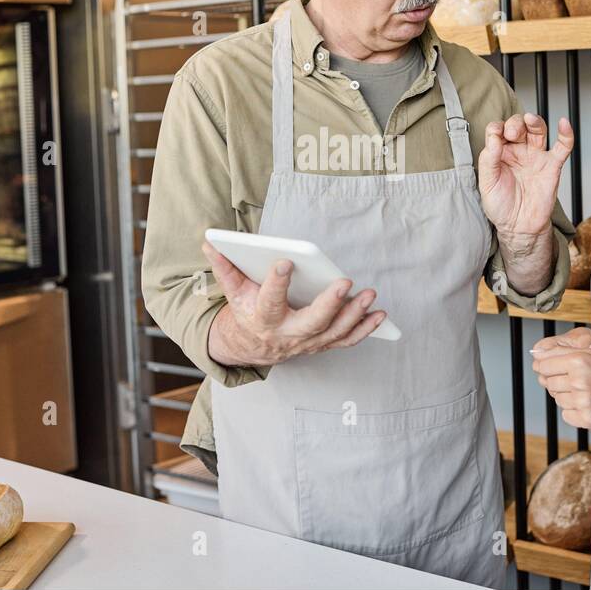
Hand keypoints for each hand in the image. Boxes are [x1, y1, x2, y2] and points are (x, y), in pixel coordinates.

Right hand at [201, 242, 387, 365]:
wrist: (253, 346)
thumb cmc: (247, 310)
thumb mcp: (233, 291)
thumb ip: (224, 267)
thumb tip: (210, 243)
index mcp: (263, 319)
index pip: (270, 301)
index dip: (276, 282)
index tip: (285, 261)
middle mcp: (287, 334)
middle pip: (311, 323)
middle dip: (329, 304)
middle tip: (345, 283)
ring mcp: (307, 342)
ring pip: (333, 332)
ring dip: (354, 315)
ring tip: (370, 295)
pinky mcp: (322, 343)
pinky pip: (346, 339)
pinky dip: (365, 329)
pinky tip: (380, 315)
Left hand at [478, 113, 573, 238]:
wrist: (519, 227)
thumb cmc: (501, 206)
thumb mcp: (487, 183)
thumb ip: (488, 160)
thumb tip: (493, 137)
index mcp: (500, 153)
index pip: (498, 130)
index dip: (496, 128)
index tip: (495, 137)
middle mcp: (518, 151)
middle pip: (519, 125)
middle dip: (515, 124)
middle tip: (512, 133)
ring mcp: (536, 157)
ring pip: (538, 130)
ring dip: (535, 122)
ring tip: (529, 120)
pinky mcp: (552, 166)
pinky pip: (562, 147)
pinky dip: (566, 134)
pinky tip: (564, 123)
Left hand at [530, 327, 590, 430]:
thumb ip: (566, 353)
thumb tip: (537, 355)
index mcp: (579, 360)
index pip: (543, 365)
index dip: (544, 367)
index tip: (549, 369)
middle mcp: (578, 380)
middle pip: (548, 382)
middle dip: (558, 382)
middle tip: (577, 382)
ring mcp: (582, 401)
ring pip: (557, 399)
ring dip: (567, 397)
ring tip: (588, 393)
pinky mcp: (587, 419)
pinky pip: (566, 415)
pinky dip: (574, 412)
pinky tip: (590, 405)